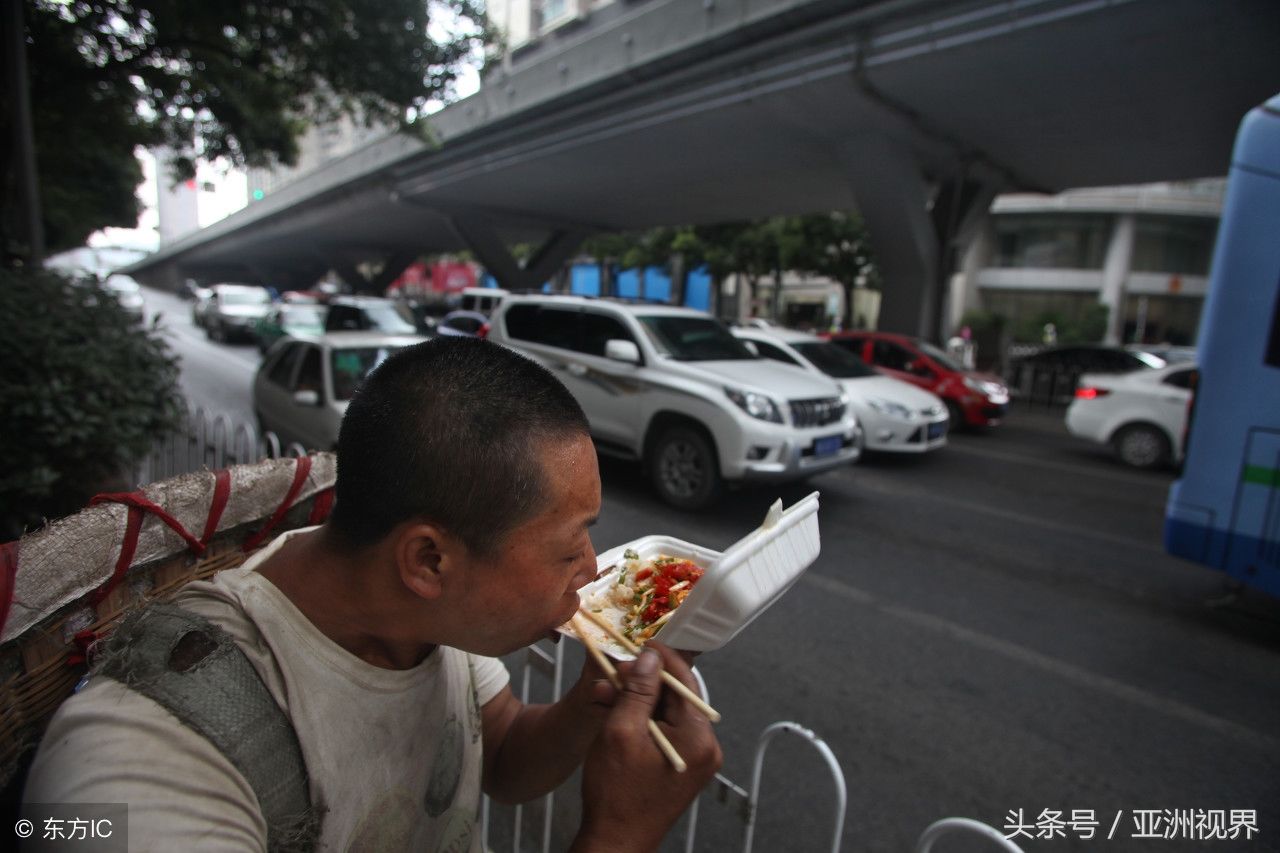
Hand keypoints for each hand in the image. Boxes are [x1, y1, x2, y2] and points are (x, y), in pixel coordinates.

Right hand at [572, 643, 721, 852]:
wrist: (615, 842)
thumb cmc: (616, 795)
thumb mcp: (621, 732)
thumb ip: (638, 691)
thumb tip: (650, 658)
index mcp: (698, 739)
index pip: (685, 682)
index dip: (661, 658)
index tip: (640, 642)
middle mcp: (704, 748)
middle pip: (675, 697)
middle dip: (642, 682)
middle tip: (613, 672)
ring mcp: (693, 759)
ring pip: (666, 713)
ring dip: (636, 701)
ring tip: (604, 694)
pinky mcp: (680, 766)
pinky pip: (663, 731)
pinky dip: (640, 720)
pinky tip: (613, 713)